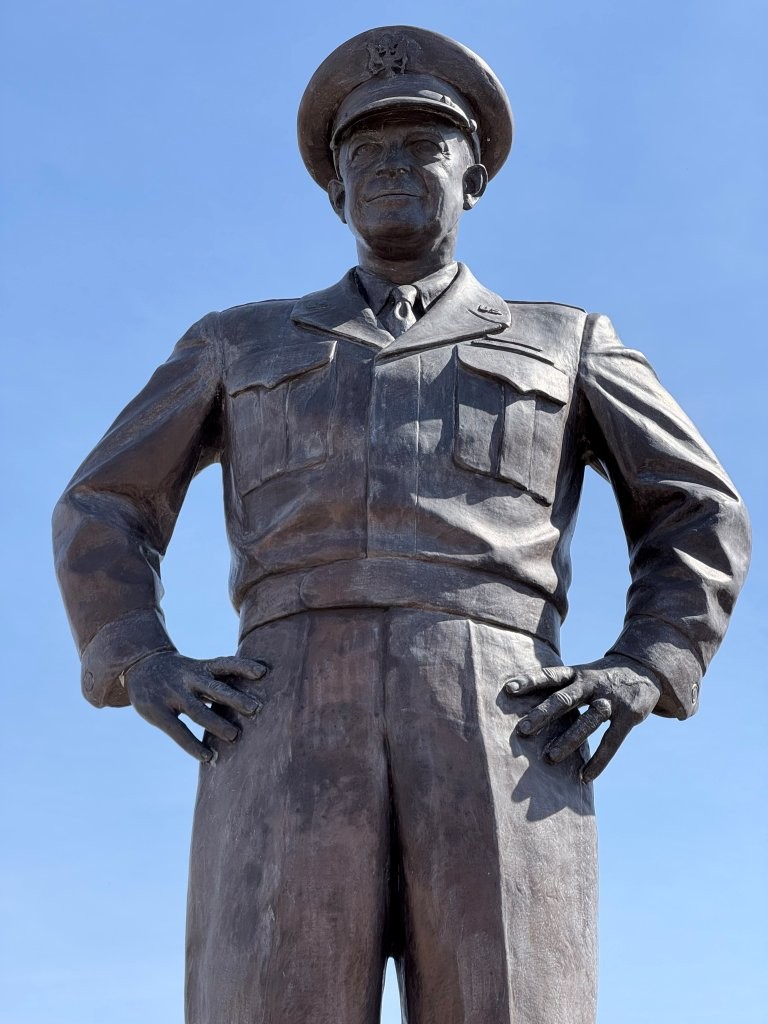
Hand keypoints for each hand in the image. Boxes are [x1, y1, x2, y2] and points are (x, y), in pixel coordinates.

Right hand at [123, 651, 267, 761]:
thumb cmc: (180, 673)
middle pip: (215, 688)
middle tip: (256, 709)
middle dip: (235, 698)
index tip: (264, 672)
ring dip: (216, 724)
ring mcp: (172, 695)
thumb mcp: (197, 669)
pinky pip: (178, 730)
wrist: (140, 666)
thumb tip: (251, 700)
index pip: (225, 664)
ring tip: (235, 736)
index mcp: (201, 668)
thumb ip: (218, 682)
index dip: (244, 666)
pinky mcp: (158, 712)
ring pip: (197, 710)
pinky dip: (192, 745)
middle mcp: (189, 679)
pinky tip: (207, 756)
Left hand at [505, 656, 661, 782]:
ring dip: (568, 740)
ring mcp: (611, 700)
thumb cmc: (600, 677)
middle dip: (543, 714)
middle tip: (522, 730)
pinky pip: (611, 741)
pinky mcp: (629, 716)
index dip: (529, 681)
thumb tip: (523, 705)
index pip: (550, 675)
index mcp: (576, 673)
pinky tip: (584, 776)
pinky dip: (598, 760)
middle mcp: (591, 684)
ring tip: (549, 759)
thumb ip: (558, 688)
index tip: (508, 689)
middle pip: (565, 698)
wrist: (644, 669)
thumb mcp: (580, 674)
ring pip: (588, 722)